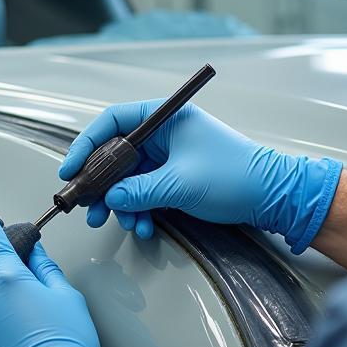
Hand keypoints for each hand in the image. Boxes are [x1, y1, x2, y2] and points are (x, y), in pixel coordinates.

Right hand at [59, 102, 341, 253]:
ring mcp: (170, 157)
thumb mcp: (180, 184)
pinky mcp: (176, 178)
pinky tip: (143, 227)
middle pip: (116, 153)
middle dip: (101, 184)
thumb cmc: (238, 176)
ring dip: (121, 203)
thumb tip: (110, 199)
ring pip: (129, 178)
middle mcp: (165, 134)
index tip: (72, 170)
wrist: (275, 198)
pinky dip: (140, 210)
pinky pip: (146, 192)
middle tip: (88, 206)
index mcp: (165, 118)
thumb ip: (139, 191)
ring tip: (116, 223)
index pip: (113, 121)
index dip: (87, 144)